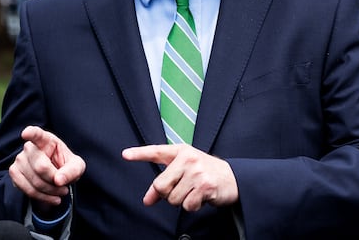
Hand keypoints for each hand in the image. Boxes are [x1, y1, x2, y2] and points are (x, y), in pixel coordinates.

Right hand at [9, 125, 85, 205]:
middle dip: (55, 181)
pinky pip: (26, 189)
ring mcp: (19, 159)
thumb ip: (71, 171)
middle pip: (40, 167)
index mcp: (46, 140)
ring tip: (60, 192)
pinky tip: (51, 198)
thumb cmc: (66, 167)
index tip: (26, 133)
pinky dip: (41, 197)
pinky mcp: (14, 172)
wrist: (56, 177)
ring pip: (34, 181)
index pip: (37, 134)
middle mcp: (29, 147)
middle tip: (64, 187)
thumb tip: (58, 180)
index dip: (31, 133)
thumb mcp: (77, 167)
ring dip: (49, 192)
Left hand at [122, 144, 237, 211]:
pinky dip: (192, 206)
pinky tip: (201, 197)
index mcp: (181, 151)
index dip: (139, 154)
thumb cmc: (205, 173)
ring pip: (173, 199)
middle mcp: (188, 158)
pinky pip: (186, 205)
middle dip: (167, 194)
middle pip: (160, 185)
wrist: (233, 178)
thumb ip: (164, 183)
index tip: (125, 154)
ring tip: (194, 191)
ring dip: (182, 201)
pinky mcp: (205, 185)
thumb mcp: (184, 172)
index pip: (156, 151)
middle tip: (181, 189)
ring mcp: (197, 171)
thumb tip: (147, 200)